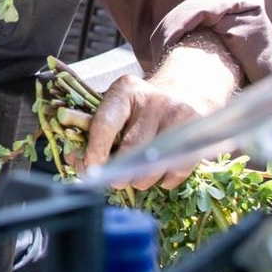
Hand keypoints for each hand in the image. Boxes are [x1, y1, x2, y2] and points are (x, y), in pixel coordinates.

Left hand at [78, 75, 218, 188]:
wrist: (186, 90)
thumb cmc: (141, 106)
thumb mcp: (116, 107)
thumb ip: (91, 131)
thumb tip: (75, 160)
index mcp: (125, 90)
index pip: (105, 123)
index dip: (96, 150)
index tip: (90, 168)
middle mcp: (152, 99)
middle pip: (132, 147)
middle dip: (119, 171)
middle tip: (115, 181)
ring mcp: (177, 113)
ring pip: (156, 160)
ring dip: (142, 179)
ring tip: (137, 180)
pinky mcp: (197, 129)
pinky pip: (180, 166)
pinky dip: (168, 179)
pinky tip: (161, 177)